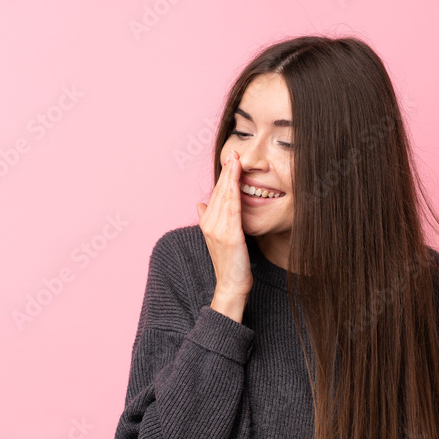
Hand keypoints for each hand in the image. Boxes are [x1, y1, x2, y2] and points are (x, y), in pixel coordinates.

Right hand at [196, 150, 252, 300]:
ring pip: (225, 196)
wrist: (231, 286)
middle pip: (219, 192)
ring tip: (236, 159)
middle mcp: (209, 223)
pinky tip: (239, 179)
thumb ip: (209, 220)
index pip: (215, 194)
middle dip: (227, 171)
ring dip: (230, 176)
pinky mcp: (229, 236)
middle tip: (233, 151)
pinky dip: (235, 192)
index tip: (229, 159)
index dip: (223, 176)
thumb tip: (199, 204)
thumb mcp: (218, 239)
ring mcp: (218, 229)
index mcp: (206, 222)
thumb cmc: (229, 264)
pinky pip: (233, 208)